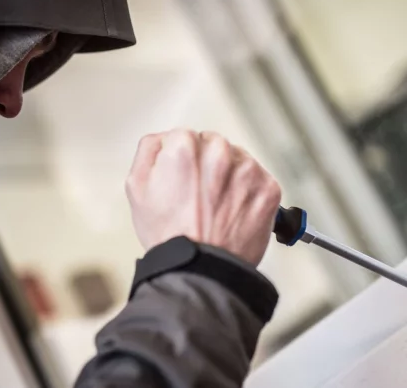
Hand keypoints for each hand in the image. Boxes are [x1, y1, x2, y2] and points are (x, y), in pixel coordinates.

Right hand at [125, 129, 281, 265]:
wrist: (201, 271)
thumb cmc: (169, 234)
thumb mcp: (137, 188)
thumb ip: (149, 150)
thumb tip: (164, 138)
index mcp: (185, 147)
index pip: (186, 136)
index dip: (182, 160)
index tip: (184, 181)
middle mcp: (219, 153)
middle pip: (214, 144)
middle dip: (207, 165)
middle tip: (200, 197)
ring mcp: (247, 170)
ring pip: (238, 160)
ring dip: (230, 176)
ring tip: (217, 207)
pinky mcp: (268, 188)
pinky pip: (259, 180)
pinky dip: (249, 193)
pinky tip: (234, 212)